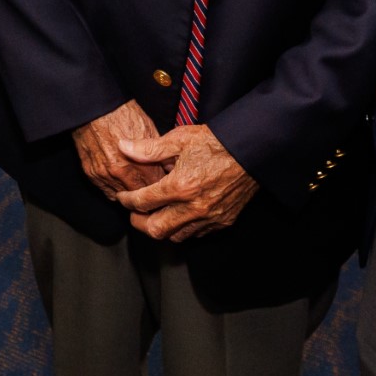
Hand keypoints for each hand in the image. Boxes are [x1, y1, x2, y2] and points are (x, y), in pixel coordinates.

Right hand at [73, 99, 167, 199]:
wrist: (96, 107)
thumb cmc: (122, 114)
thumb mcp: (149, 129)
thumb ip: (156, 152)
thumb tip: (165, 163)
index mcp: (141, 164)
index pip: (156, 186)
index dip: (160, 183)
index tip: (162, 180)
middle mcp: (123, 173)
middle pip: (139, 194)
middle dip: (145, 189)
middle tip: (149, 184)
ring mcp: (105, 175)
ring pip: (122, 195)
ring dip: (129, 190)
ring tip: (134, 184)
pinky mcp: (92, 174)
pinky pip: (106, 191)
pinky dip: (114, 189)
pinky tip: (119, 182)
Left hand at [113, 122, 259, 240]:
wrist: (251, 150)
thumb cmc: (216, 142)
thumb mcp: (180, 139)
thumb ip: (149, 149)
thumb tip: (123, 147)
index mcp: (180, 186)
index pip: (143, 202)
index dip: (127, 201)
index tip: (123, 197)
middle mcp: (194, 207)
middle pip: (155, 229)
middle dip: (139, 222)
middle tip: (134, 213)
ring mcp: (210, 217)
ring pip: (176, 236)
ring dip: (161, 228)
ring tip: (155, 215)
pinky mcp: (223, 221)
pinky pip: (196, 234)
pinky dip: (183, 229)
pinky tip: (179, 216)